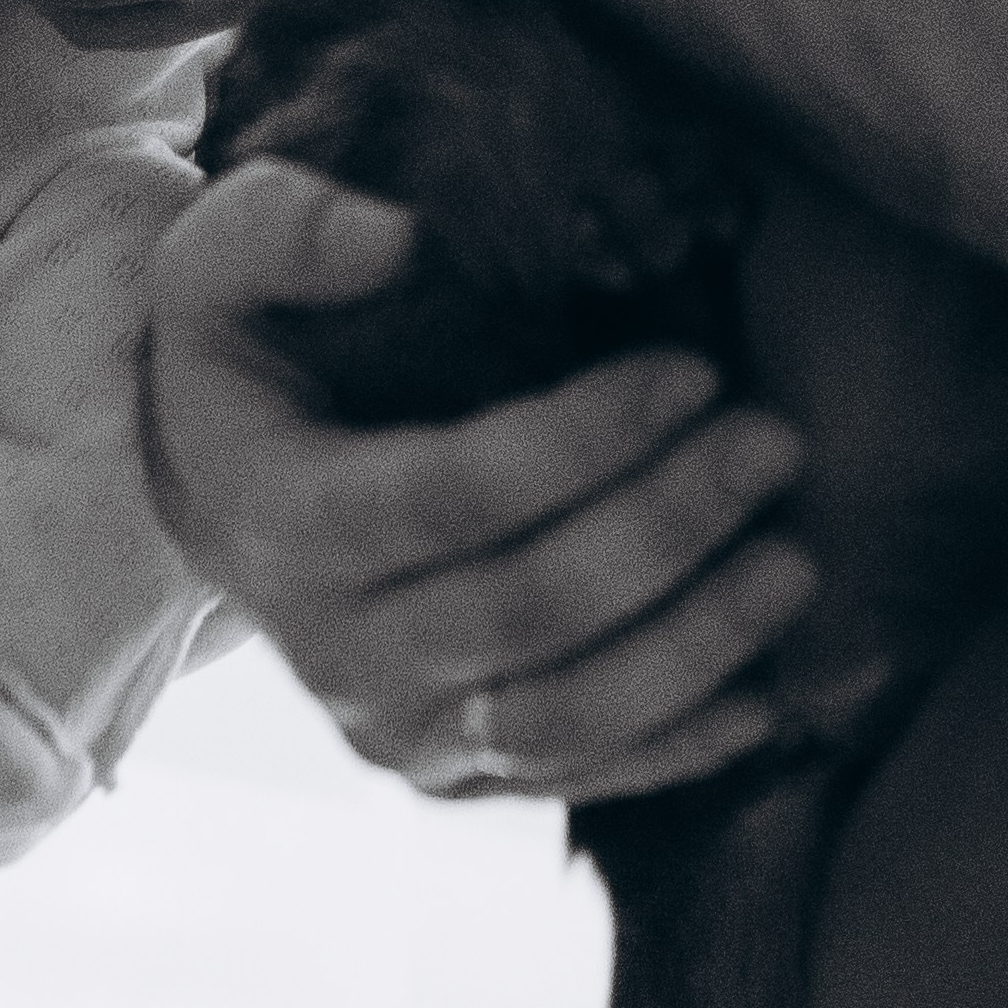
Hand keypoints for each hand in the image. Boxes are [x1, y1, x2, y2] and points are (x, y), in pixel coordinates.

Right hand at [141, 159, 816, 802]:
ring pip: (561, 720)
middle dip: (667, 526)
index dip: (578, 440)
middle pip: (525, 610)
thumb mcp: (222, 260)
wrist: (212, 488)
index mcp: (280, 518)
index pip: (448, 496)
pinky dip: (676, 748)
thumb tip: (399, 238)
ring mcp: (393, 730)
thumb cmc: (242, 347)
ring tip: (795, 560)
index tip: (689, 369)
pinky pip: (572, 781)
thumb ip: (289, 227)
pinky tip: (769, 693)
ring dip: (693, 647)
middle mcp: (332, 650)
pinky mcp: (449, 773)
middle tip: (775, 441)